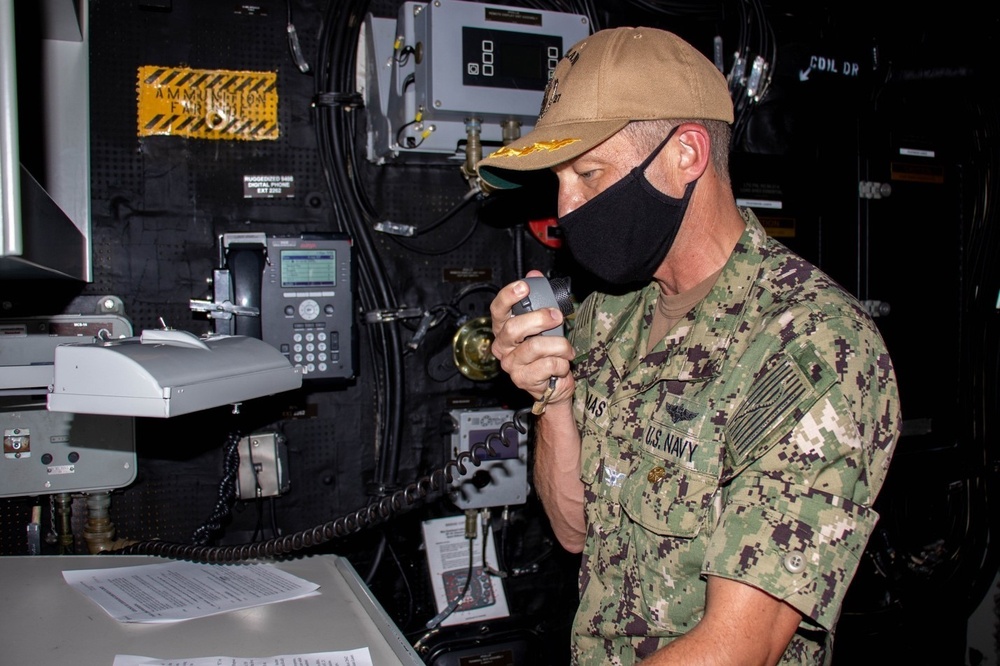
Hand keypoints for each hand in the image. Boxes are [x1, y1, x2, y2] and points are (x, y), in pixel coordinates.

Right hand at [490, 270, 574, 404]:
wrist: (554, 383)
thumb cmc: (548, 351)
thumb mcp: (545, 323)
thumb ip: (540, 300)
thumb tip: (534, 276)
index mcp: (505, 328)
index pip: (498, 310)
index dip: (508, 296)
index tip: (524, 287)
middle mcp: (503, 346)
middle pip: (514, 327)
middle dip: (540, 319)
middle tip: (557, 316)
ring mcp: (511, 364)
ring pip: (535, 347)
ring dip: (559, 345)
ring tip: (567, 349)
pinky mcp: (522, 379)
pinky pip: (547, 365)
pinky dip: (561, 363)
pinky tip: (561, 365)